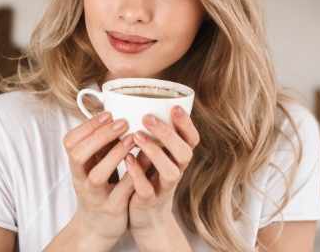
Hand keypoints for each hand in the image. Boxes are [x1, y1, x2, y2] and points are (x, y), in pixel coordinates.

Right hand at [62, 111, 135, 246]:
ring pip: (96, 175)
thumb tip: (113, 111)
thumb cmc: (100, 187)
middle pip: (78, 155)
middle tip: (122, 122)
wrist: (98, 226)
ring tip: (132, 139)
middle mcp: (81, 180)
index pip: (70, 142)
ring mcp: (95, 196)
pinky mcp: (112, 209)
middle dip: (99, 136)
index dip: (87, 126)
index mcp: (77, 165)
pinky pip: (120, 192)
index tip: (108, 113)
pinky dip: (131, 176)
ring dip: (114, 155)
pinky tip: (144, 162)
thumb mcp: (94, 164)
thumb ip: (100, 143)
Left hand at [125, 105, 199, 234]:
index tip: (174, 107)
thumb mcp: (155, 154)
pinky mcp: (150, 201)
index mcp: (178, 157)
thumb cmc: (149, 177)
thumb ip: (152, 134)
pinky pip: (147, 189)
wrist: (146, 217)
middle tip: (148, 117)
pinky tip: (128, 159)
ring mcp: (164, 187)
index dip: (186, 124)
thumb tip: (136, 102)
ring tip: (136, 136)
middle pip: (184, 152)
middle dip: (168, 133)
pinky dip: (138, 174)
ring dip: (154, 152)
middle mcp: (177, 171)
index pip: (192, 139)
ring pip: (171, 171)